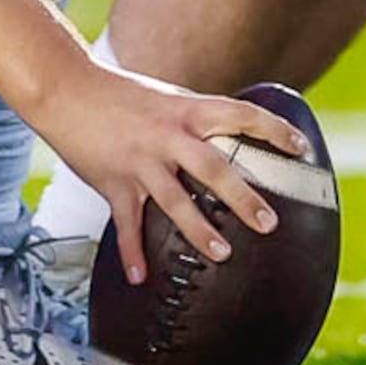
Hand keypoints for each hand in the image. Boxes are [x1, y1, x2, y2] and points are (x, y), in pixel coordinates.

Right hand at [32, 60, 305, 289]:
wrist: (64, 87)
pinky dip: (132, 253)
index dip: (274, 129)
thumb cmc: (117, 93)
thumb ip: (194, 119)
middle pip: (214, 168)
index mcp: (186, 110)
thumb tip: (228, 133)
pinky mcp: (112, 182)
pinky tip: (141, 278)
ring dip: (199, 231)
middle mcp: (167, 136)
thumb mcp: (165, 98)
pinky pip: (126, 224)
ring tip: (222, 254)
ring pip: (175, 201)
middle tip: (269, 224)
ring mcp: (140, 161)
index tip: (301, 148)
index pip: (241, 114)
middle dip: (243, 198)